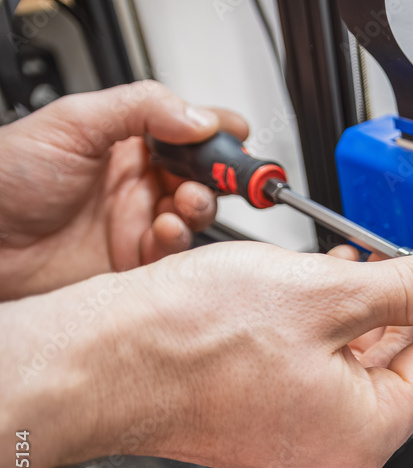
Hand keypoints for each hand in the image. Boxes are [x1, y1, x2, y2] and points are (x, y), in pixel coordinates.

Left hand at [0, 81, 248, 299]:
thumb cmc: (6, 178)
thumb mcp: (74, 123)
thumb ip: (141, 108)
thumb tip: (199, 117)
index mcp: (125, 142)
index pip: (186, 129)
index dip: (217, 131)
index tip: (237, 135)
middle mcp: (136, 181)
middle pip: (201, 174)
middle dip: (219, 174)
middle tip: (224, 175)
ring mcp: (136, 221)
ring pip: (195, 214)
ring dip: (200, 205)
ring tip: (185, 200)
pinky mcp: (133, 261)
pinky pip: (174, 252)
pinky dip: (178, 239)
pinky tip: (164, 227)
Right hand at [0, 231, 412, 467]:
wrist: (99, 362)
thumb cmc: (189, 342)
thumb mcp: (326, 295)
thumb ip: (408, 288)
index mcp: (367, 429)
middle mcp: (337, 442)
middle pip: (408, 361)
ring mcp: (298, 430)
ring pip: (362, 359)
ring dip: (380, 305)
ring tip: (385, 255)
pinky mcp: (266, 411)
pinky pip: (322, 363)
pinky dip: (337, 321)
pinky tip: (335, 282)